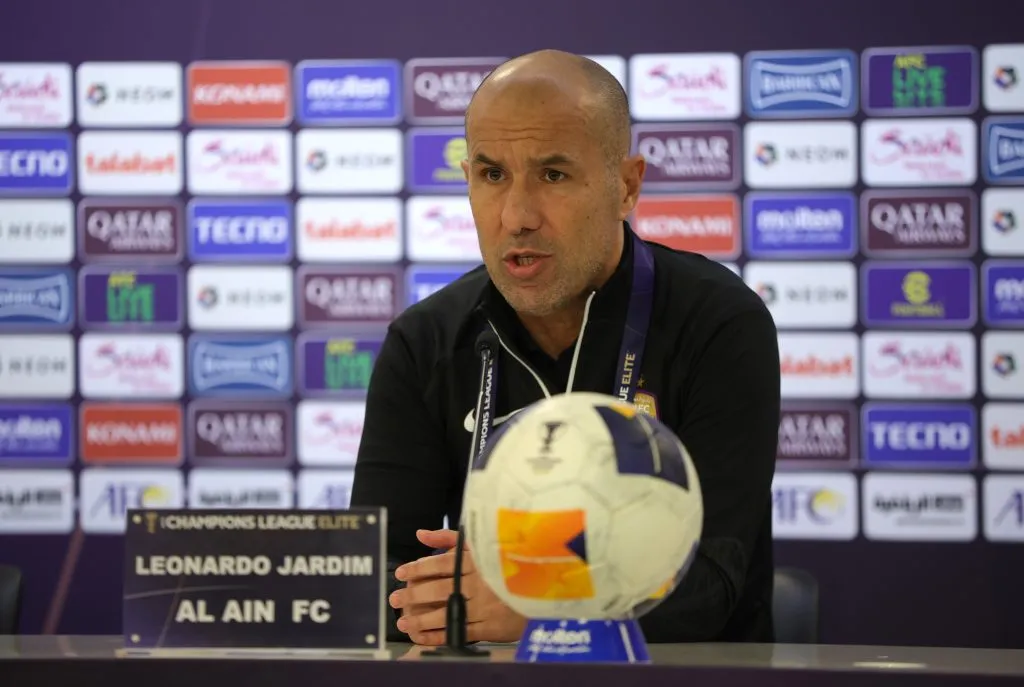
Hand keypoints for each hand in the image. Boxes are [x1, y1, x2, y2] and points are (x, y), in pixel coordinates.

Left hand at [389, 528, 526, 645]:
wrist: (540, 591)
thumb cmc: (505, 565)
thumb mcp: (480, 546)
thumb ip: (448, 539)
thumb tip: (421, 534)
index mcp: (476, 561)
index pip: (442, 564)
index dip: (419, 568)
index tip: (401, 573)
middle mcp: (479, 583)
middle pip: (440, 590)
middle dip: (414, 595)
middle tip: (394, 599)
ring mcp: (484, 606)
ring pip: (447, 613)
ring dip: (422, 619)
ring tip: (403, 621)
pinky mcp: (489, 627)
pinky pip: (459, 632)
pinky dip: (439, 636)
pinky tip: (422, 636)